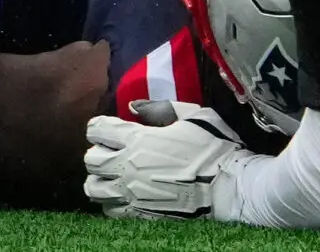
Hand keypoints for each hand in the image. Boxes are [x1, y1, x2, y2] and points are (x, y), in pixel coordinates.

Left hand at [84, 100, 251, 220]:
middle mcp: (127, 166)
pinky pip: (111, 210)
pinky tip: (124, 197)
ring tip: (112, 178)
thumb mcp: (192, 116)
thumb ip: (159, 109)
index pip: (97, 130)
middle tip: (110, 154)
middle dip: (96, 154)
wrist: (230, 188)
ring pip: (93, 188)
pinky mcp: (140, 213)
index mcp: (137, 139)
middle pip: (90, 160)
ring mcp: (131, 193)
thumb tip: (132, 106)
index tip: (107, 130)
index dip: (99, 127)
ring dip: (99, 181)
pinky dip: (111, 203)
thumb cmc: (214, 148)